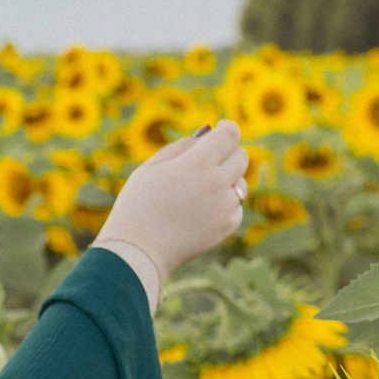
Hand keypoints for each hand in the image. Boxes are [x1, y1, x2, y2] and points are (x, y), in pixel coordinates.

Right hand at [96, 119, 248, 277]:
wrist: (137, 250)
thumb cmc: (138, 204)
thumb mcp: (151, 167)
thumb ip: (181, 146)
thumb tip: (207, 134)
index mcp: (197, 163)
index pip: (229, 135)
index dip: (227, 128)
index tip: (222, 128)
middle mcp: (217, 183)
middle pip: (241, 157)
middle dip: (228, 153)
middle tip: (209, 160)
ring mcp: (224, 207)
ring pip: (239, 184)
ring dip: (226, 181)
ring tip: (199, 191)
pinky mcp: (226, 228)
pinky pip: (236, 208)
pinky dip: (224, 206)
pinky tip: (201, 211)